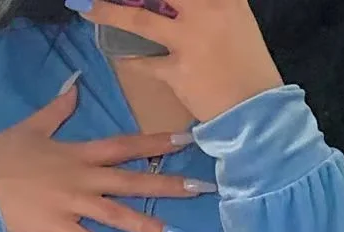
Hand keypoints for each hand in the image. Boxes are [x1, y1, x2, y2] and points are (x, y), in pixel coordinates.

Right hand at [0, 83, 216, 231]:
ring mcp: (70, 205)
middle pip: (132, 181)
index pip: (126, 146)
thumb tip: (75, 84)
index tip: (188, 141)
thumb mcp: (31, 126)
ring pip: (117, 216)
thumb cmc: (0, 155)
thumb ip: (57, 108)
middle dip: (168, 186)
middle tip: (202, 191)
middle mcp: (81, 178)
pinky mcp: (57, 229)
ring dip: (149, 225)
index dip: (157, 144)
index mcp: (78, 152)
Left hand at [74, 0, 283, 122]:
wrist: (256, 108)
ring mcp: (190, 40)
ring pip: (139, 20)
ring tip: (87, 8)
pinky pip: (146, 63)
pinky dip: (132, 60)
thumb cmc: (247, 63)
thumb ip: (207, 4)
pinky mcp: (178, 71)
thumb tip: (170, 3)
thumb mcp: (234, 18)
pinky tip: (120, 55)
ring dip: (108, 13)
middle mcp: (207, 9)